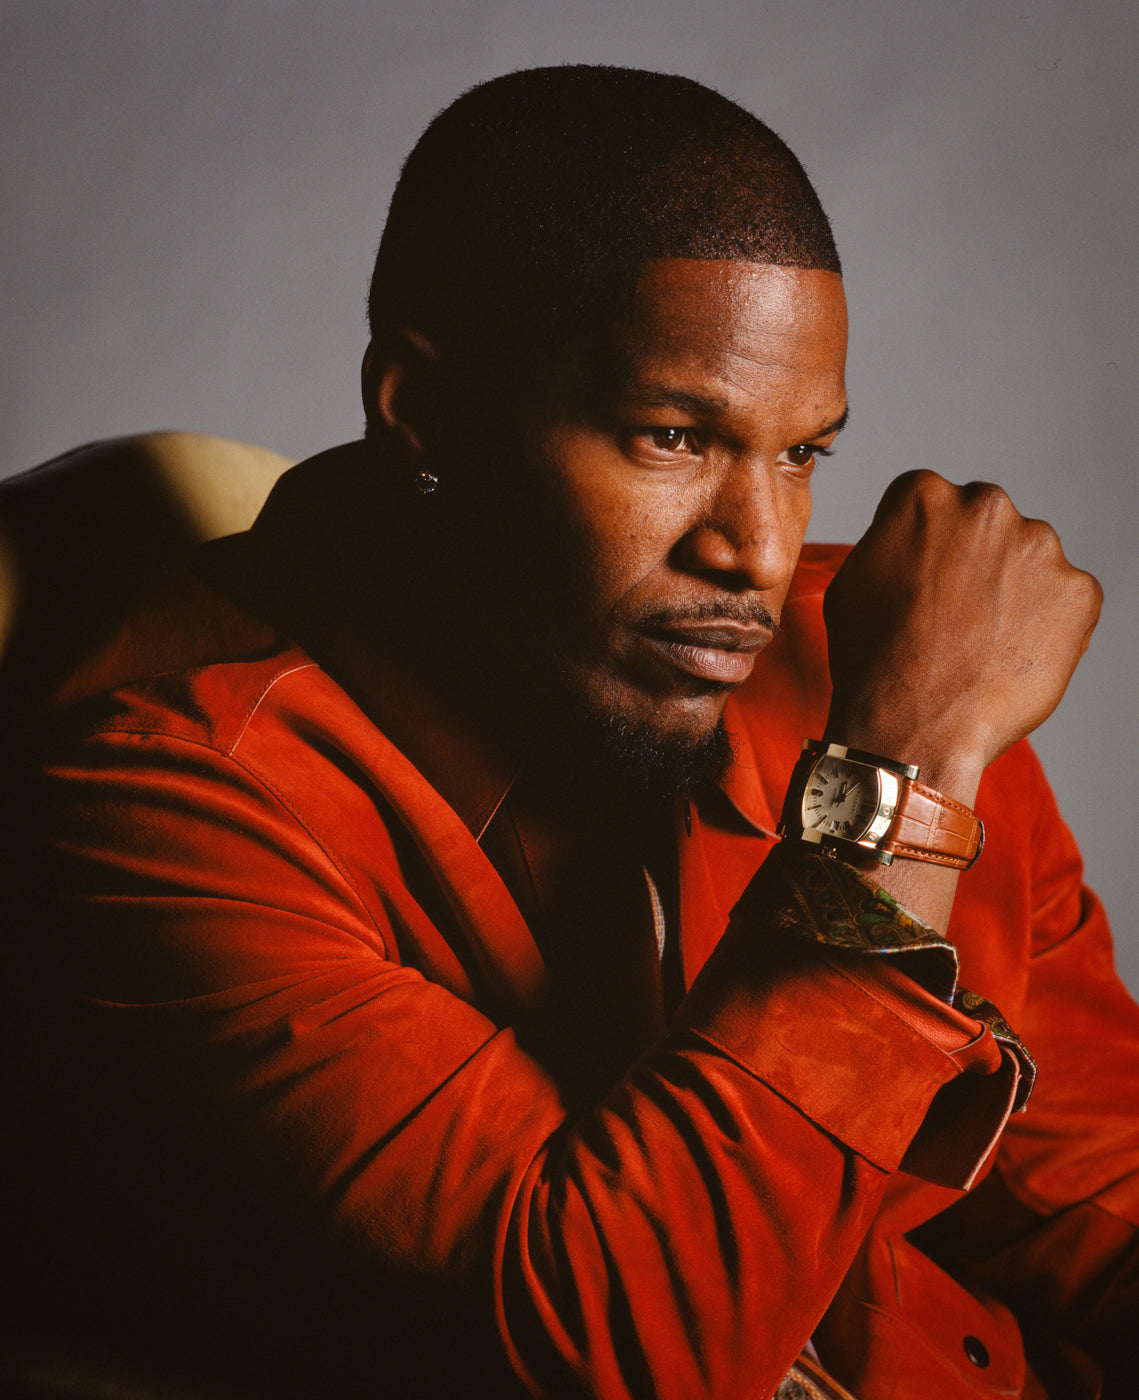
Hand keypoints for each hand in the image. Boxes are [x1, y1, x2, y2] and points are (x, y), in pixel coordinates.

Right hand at [823, 471, 1101, 798]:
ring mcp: (1039, 548)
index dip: (928, 546)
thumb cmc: (874, 662)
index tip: (926, 578)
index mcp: (924, 496)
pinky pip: (1066, 600)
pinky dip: (1047, 624)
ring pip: (1030, 559)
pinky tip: (1010, 655)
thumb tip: (908, 546)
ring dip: (1013, 589)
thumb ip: (890, 546)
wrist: (913, 724)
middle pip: (988, 522)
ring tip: (982, 642)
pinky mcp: (1078, 592)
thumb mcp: (853, 583)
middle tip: (956, 613)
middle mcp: (987, 507)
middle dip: (976, 559)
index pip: (934, 502)